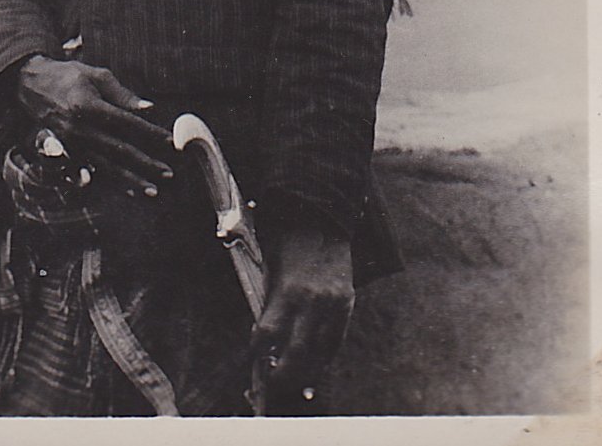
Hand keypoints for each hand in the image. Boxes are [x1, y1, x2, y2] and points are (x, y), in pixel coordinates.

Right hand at [16, 55, 173, 195]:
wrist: (29, 85)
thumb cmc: (68, 76)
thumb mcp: (96, 75)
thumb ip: (123, 94)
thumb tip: (149, 108)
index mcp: (88, 106)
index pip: (127, 123)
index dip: (150, 133)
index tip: (170, 142)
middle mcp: (78, 128)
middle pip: (118, 150)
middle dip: (145, 163)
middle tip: (168, 174)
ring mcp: (71, 143)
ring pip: (105, 166)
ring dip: (130, 180)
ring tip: (151, 190)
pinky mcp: (66, 151)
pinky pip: (92, 169)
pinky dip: (110, 181)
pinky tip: (127, 190)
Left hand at [251, 225, 353, 412]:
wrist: (322, 216)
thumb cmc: (288, 239)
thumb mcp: (271, 265)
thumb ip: (270, 299)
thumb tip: (265, 333)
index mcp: (288, 290)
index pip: (269, 333)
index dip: (259, 351)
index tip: (254, 360)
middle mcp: (313, 301)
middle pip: (297, 352)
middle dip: (283, 374)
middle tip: (273, 385)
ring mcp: (334, 304)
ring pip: (321, 352)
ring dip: (308, 372)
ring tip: (296, 385)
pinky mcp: (347, 301)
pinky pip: (337, 338)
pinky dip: (326, 355)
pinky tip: (317, 366)